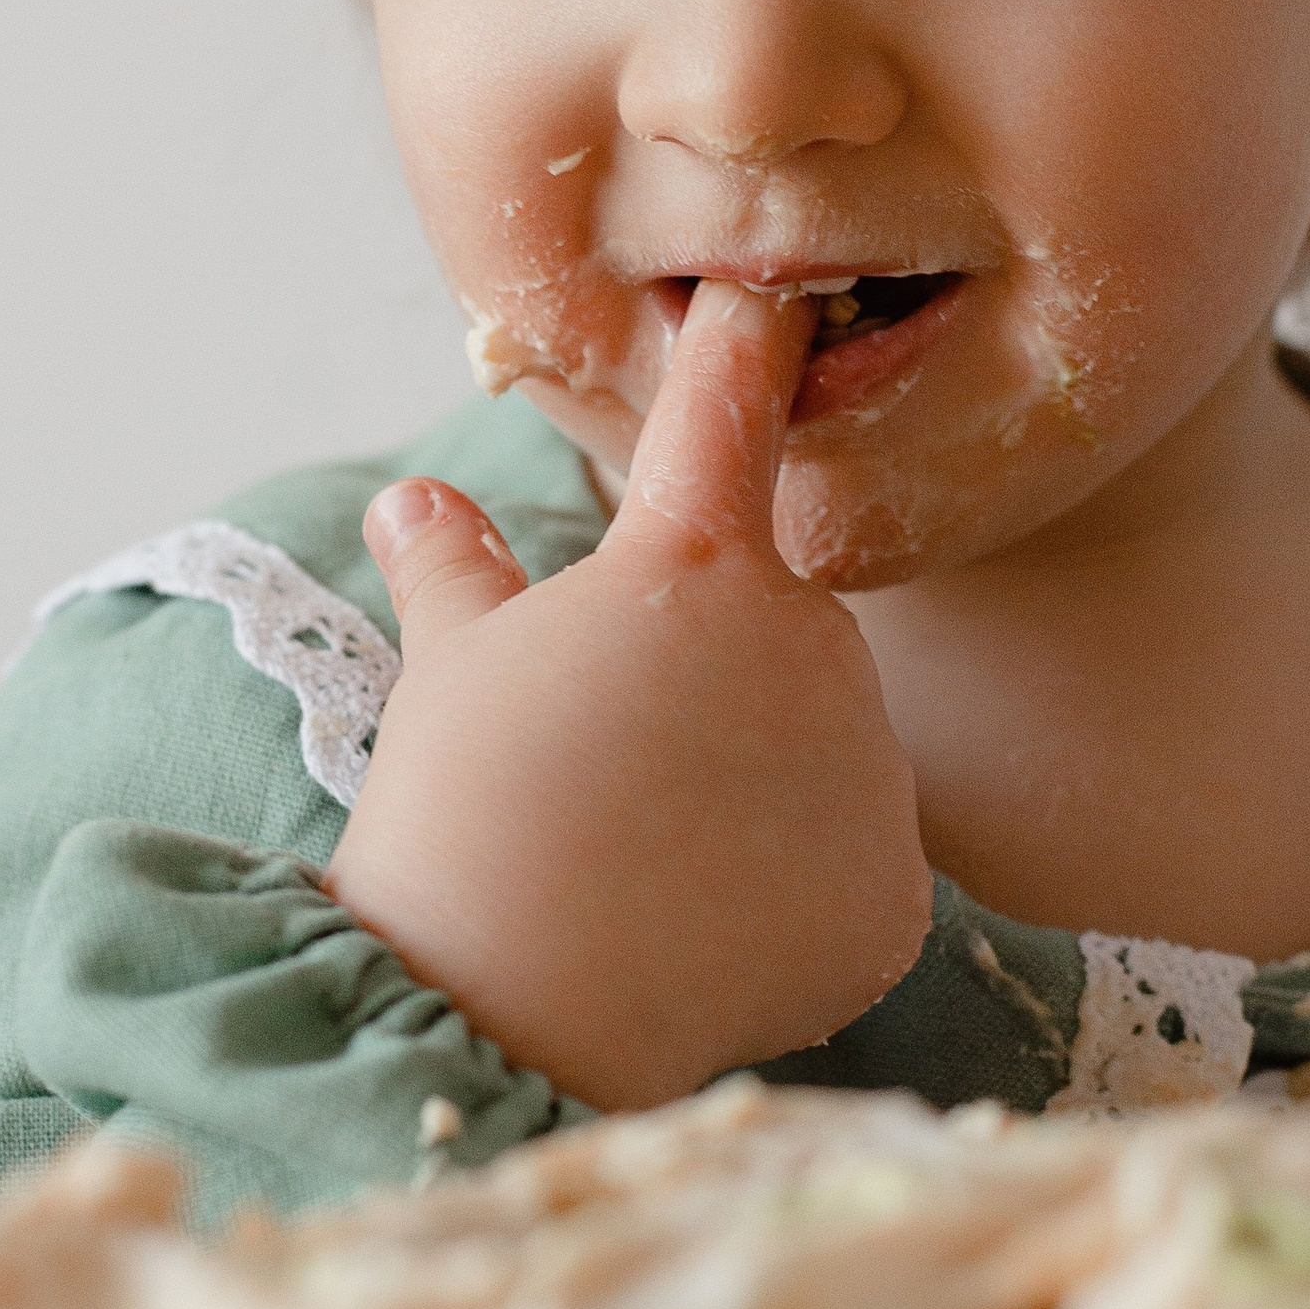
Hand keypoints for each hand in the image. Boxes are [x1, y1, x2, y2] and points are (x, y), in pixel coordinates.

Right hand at [328, 283, 931, 1110]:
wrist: (511, 1006)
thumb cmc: (465, 813)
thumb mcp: (450, 669)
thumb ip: (456, 572)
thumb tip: (417, 502)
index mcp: (694, 564)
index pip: (727, 413)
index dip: (743, 348)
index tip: (768, 302)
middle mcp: (809, 644)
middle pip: (779, 630)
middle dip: (715, 675)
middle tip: (611, 759)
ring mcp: (866, 774)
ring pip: (822, 753)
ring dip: (758, 786)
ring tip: (647, 858)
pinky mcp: (893, 895)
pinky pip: (851, 873)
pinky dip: (793, 898)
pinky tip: (705, 928)